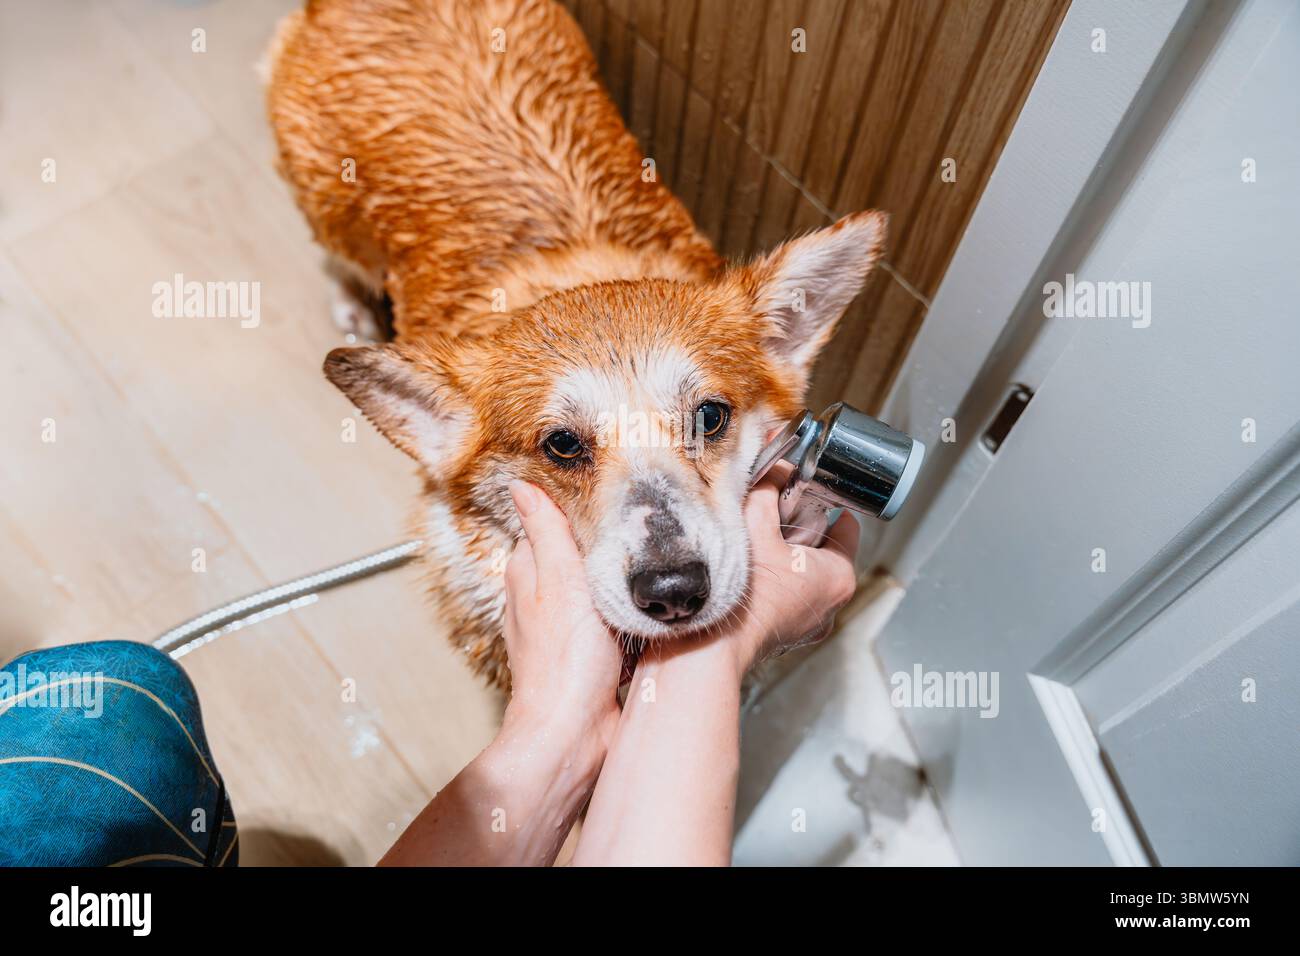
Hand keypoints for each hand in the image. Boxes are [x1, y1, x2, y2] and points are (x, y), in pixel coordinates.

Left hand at [501, 480, 622, 750]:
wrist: (576, 733)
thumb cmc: (565, 662)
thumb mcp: (561, 581)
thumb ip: (547, 532)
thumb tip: (522, 486)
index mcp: (527, 573)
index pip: (551, 523)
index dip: (579, 508)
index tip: (610, 495)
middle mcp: (542, 598)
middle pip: (578, 553)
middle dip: (605, 544)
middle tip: (640, 529)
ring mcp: (566, 627)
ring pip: (598, 586)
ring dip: (620, 581)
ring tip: (650, 564)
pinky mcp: (591, 653)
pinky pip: (613, 619)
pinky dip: (628, 612)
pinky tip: (648, 608)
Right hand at [721, 471, 860, 675]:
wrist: (710, 648)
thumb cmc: (742, 597)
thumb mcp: (757, 524)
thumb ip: (770, 487)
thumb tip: (775, 461)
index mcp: (838, 577)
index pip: (847, 528)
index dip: (826, 503)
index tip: (809, 490)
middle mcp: (830, 606)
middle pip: (824, 551)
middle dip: (800, 530)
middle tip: (776, 514)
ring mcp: (806, 625)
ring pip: (803, 576)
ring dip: (784, 558)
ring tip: (757, 543)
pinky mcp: (782, 636)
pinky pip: (785, 599)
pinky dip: (772, 584)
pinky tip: (748, 572)